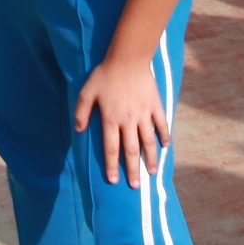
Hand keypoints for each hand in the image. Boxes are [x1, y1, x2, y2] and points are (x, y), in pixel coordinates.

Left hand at [75, 51, 171, 184]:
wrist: (128, 58)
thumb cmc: (105, 74)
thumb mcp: (87, 91)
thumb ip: (81, 112)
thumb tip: (79, 130)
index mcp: (111, 119)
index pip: (111, 148)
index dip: (112, 166)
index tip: (113, 180)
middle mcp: (128, 120)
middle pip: (131, 150)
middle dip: (132, 170)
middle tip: (135, 185)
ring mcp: (143, 114)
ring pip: (148, 141)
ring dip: (150, 158)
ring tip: (152, 172)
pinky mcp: (155, 105)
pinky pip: (161, 124)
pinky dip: (164, 136)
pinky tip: (164, 147)